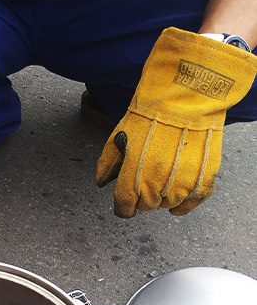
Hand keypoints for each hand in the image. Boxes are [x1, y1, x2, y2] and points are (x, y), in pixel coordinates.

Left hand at [96, 27, 256, 217]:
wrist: (185, 96)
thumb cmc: (149, 115)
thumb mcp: (118, 136)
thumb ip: (107, 164)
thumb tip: (101, 182)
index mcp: (132, 180)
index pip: (124, 208)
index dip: (123, 207)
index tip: (125, 203)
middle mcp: (156, 187)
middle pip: (147, 206)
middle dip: (143, 196)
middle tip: (146, 177)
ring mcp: (181, 185)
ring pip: (168, 204)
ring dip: (164, 195)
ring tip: (164, 176)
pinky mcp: (202, 180)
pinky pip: (192, 202)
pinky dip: (184, 205)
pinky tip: (178, 203)